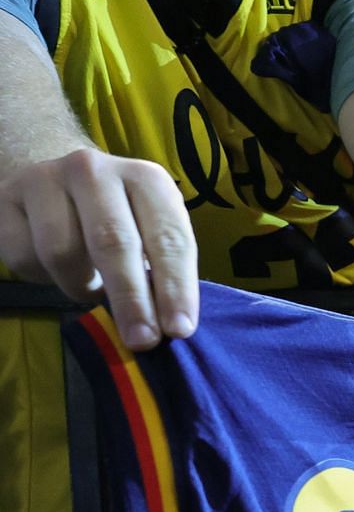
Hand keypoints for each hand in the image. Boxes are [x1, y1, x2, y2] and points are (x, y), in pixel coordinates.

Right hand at [0, 149, 198, 348]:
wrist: (54, 182)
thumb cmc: (118, 216)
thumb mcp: (149, 230)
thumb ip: (160, 268)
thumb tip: (167, 324)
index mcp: (145, 178)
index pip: (168, 236)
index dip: (176, 287)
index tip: (179, 329)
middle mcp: (95, 171)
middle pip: (113, 242)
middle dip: (131, 299)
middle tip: (142, 340)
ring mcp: (45, 179)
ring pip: (61, 253)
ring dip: (81, 286)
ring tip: (91, 287)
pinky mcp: (6, 197)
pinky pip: (25, 257)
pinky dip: (44, 277)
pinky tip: (58, 269)